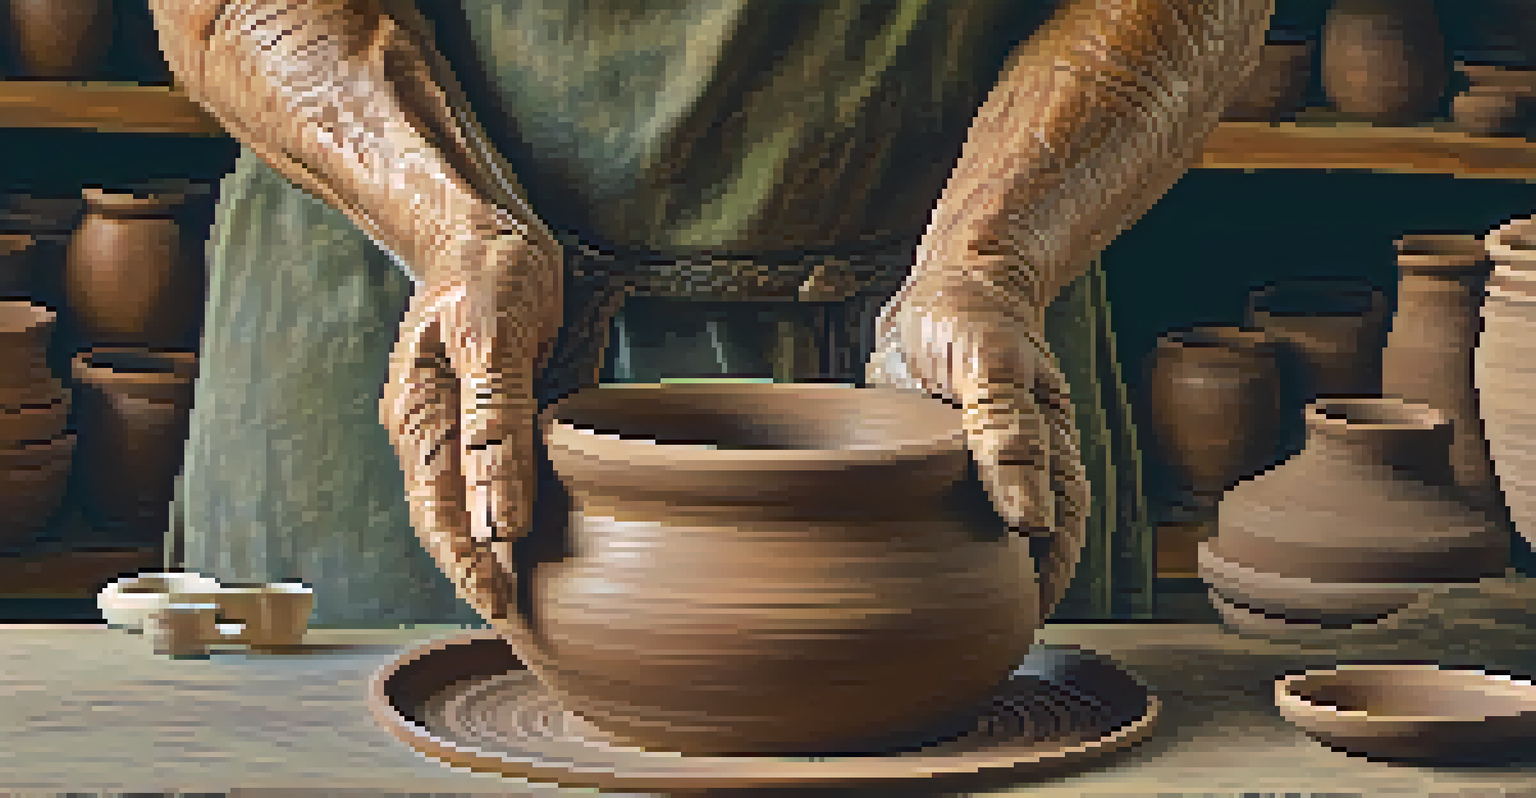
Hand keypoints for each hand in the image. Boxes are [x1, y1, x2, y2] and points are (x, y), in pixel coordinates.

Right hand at [379, 229, 561, 622]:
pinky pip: (486, 476)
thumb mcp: (495, 340)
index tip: (499, 606)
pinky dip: (504, 513)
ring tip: (524, 596)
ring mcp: (449, 425)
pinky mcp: (478, 414)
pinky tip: (526, 535)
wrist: (480, 229)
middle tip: (520, 622)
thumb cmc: (487, 274)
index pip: (439, 516)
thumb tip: (504, 514)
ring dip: (490, 551)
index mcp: (418, 419)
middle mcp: (426, 432)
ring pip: (465, 505)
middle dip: (477, 575)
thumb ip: (498, 426)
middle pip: (448, 522)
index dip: (468, 567)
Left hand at [867, 273, 1087, 617]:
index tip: (1016, 627)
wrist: (947, 286)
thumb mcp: (991, 361)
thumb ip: (1009, 431)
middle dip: (1004, 603)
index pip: (1055, 542)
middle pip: (1021, 556)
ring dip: (963, 587)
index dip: (1041, 588)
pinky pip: (935, 524)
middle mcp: (1016, 474)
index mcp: (1044, 455)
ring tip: (936, 637)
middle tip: (973, 651)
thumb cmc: (974, 316)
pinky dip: (920, 556)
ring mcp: (974, 476)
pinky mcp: (931, 473)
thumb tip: (1033, 518)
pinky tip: (894, 584)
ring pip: (978, 546)